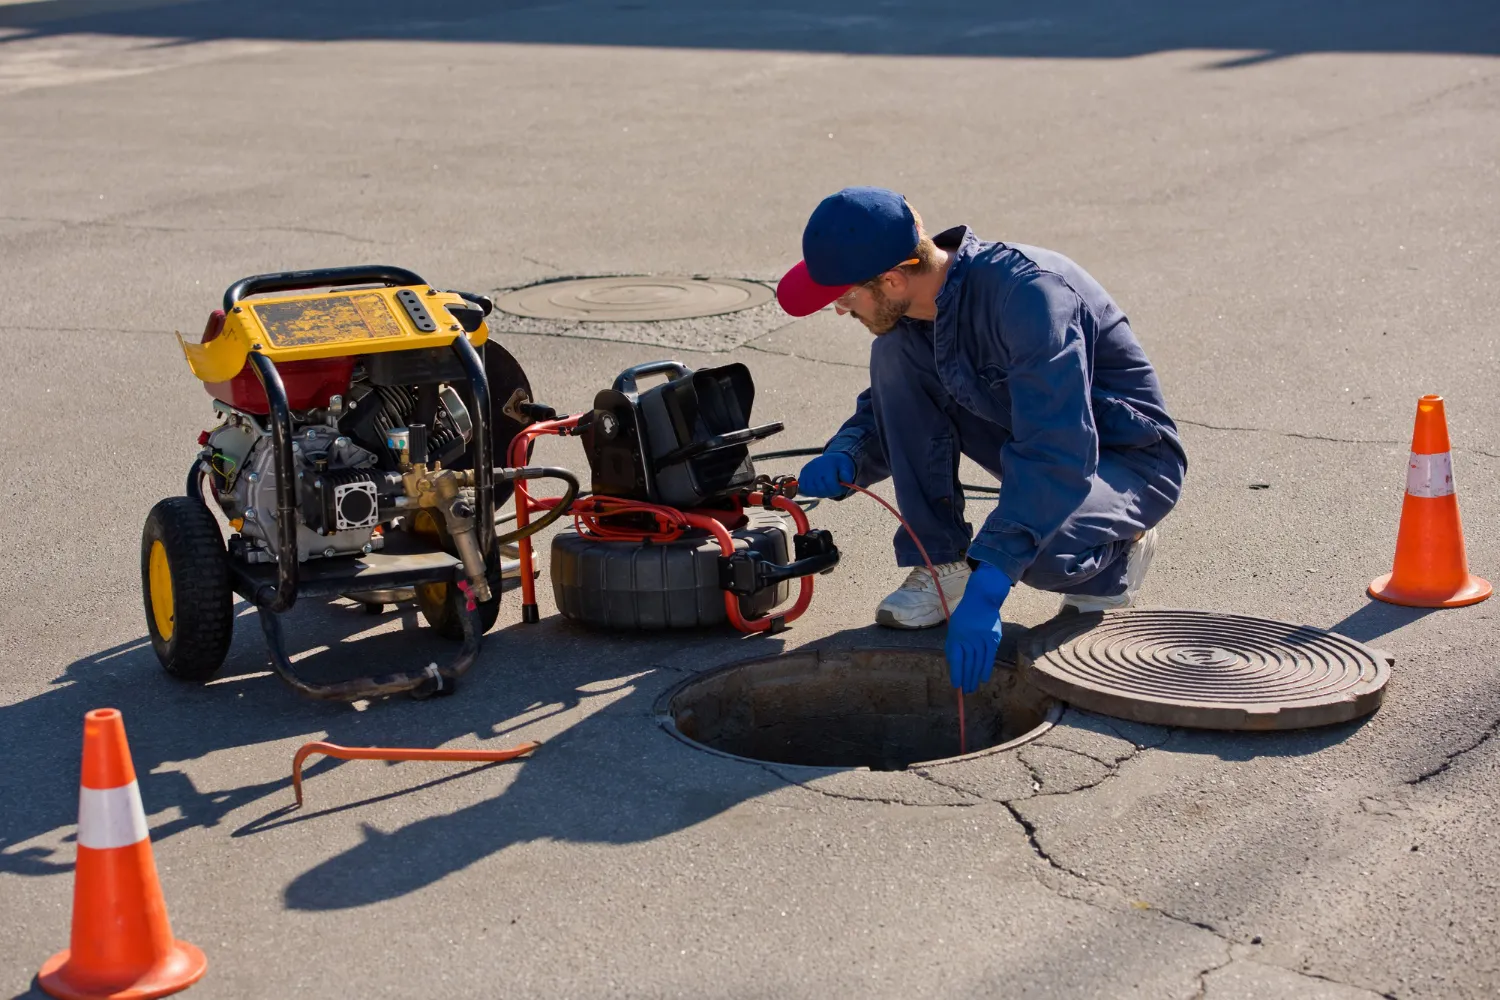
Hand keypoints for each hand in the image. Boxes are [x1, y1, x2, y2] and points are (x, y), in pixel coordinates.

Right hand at [796, 451, 854, 497]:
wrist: (829, 460)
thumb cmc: (839, 466)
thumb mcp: (846, 467)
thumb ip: (847, 475)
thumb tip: (847, 481)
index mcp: (827, 465)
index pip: (831, 484)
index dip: (837, 490)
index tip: (840, 489)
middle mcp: (815, 468)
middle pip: (821, 489)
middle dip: (830, 493)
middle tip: (834, 490)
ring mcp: (807, 472)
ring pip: (812, 491)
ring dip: (821, 493)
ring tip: (827, 488)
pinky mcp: (802, 476)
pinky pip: (804, 490)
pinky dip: (811, 492)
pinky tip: (818, 488)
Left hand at [944, 561, 1011, 692]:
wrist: (981, 600)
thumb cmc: (965, 617)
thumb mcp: (954, 629)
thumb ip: (953, 646)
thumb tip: (954, 666)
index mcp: (957, 637)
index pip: (956, 660)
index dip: (956, 674)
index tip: (956, 685)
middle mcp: (969, 639)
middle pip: (968, 664)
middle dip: (966, 679)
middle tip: (965, 692)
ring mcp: (982, 639)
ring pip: (978, 662)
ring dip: (975, 677)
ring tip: (973, 688)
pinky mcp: (993, 639)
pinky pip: (989, 657)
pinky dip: (986, 669)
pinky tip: (984, 678)